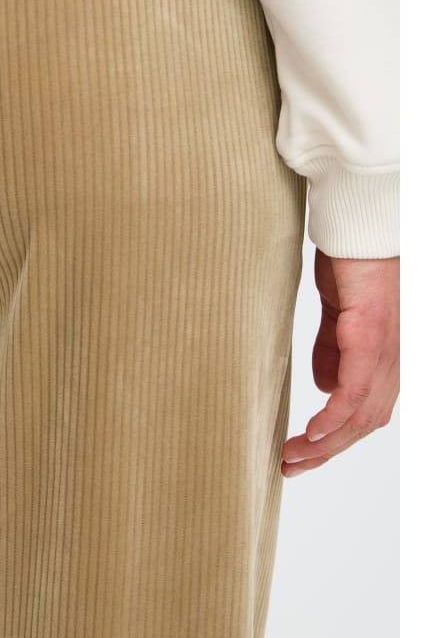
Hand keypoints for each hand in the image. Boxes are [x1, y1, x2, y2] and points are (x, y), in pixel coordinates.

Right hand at [280, 248, 399, 476]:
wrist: (362, 222)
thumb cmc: (353, 259)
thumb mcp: (338, 310)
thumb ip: (331, 348)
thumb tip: (322, 385)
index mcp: (387, 353)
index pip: (367, 409)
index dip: (338, 436)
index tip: (305, 452)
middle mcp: (395, 358)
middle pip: (366, 420)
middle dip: (328, 450)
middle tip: (293, 465)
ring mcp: (388, 348)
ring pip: (362, 413)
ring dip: (327, 442)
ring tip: (295, 456)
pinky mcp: (372, 333)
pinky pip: (355, 388)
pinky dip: (335, 415)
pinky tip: (314, 432)